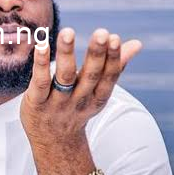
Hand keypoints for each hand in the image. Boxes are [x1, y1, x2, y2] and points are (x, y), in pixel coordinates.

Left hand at [20, 28, 141, 160]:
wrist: (53, 143)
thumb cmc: (76, 107)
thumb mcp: (98, 91)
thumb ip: (115, 67)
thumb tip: (137, 43)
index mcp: (97, 97)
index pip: (108, 77)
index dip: (113, 59)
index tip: (114, 37)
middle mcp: (79, 100)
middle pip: (90, 76)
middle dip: (97, 54)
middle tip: (101, 32)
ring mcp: (57, 103)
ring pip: (64, 77)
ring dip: (67, 53)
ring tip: (68, 32)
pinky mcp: (36, 103)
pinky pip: (40, 82)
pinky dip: (41, 64)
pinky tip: (41, 45)